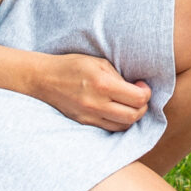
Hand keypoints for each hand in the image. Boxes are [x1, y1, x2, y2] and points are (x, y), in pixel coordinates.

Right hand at [34, 53, 152, 131]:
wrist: (44, 79)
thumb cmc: (72, 66)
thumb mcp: (99, 62)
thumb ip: (119, 77)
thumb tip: (136, 88)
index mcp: (102, 84)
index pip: (137, 98)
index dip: (146, 93)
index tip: (142, 86)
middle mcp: (96, 103)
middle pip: (133, 116)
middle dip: (142, 107)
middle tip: (139, 97)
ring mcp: (89, 116)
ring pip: (123, 126)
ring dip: (132, 116)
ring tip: (128, 104)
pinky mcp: (84, 123)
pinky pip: (109, 128)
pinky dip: (118, 122)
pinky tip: (116, 111)